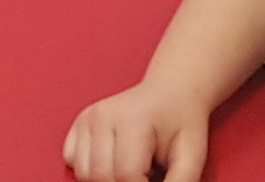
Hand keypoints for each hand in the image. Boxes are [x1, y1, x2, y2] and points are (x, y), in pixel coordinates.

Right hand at [63, 83, 208, 181]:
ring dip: (107, 181)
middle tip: (148, 176)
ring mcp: (87, 118)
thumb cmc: (182, 122)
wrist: (170, 91)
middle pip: (101, 177)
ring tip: (133, 170)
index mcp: (133, 121)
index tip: (156, 181)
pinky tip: (114, 162)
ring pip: (84, 174)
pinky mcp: (79, 124)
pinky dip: (91, 171)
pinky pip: (73, 162)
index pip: (126, 176)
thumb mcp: (191, 156)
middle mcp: (103, 116)